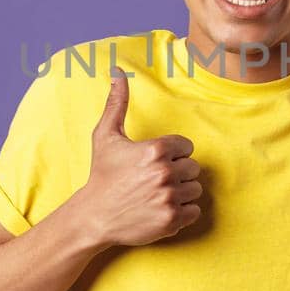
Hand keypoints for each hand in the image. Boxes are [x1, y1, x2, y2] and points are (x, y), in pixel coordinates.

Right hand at [73, 66, 203, 246]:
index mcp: (156, 149)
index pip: (187, 147)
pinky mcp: (172, 220)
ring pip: (196, 190)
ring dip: (181, 192)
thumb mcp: (106, 136)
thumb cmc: (102, 174)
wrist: (94, 216)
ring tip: (158, 194)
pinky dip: (183, 212)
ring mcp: (169, 198)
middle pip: (193, 168)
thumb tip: (117, 70)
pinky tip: (162, 208)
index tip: (154, 162)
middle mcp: (165, 172)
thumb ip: (117, 102)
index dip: (172, 154)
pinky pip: (194, 211)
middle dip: (178, 173)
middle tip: (156, 180)